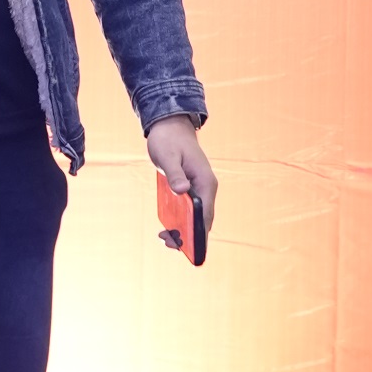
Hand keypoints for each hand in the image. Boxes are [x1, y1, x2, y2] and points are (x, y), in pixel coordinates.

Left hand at [146, 114, 216, 235]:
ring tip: (165, 238)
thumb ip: (174, 174)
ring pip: (197, 216)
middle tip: (168, 242)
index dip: (199, 232)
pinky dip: (181, 220)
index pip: (206, 213)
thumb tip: (182, 191)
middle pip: (203, 219)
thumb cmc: (169, 140)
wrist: (170, 126)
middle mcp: (206, 188)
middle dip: (190, 235)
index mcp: (205, 182)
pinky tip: (167, 225)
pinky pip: (190, 210)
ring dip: (184, 229)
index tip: (189, 246)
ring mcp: (200, 189)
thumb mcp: (168, 156)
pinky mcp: (191, 189)